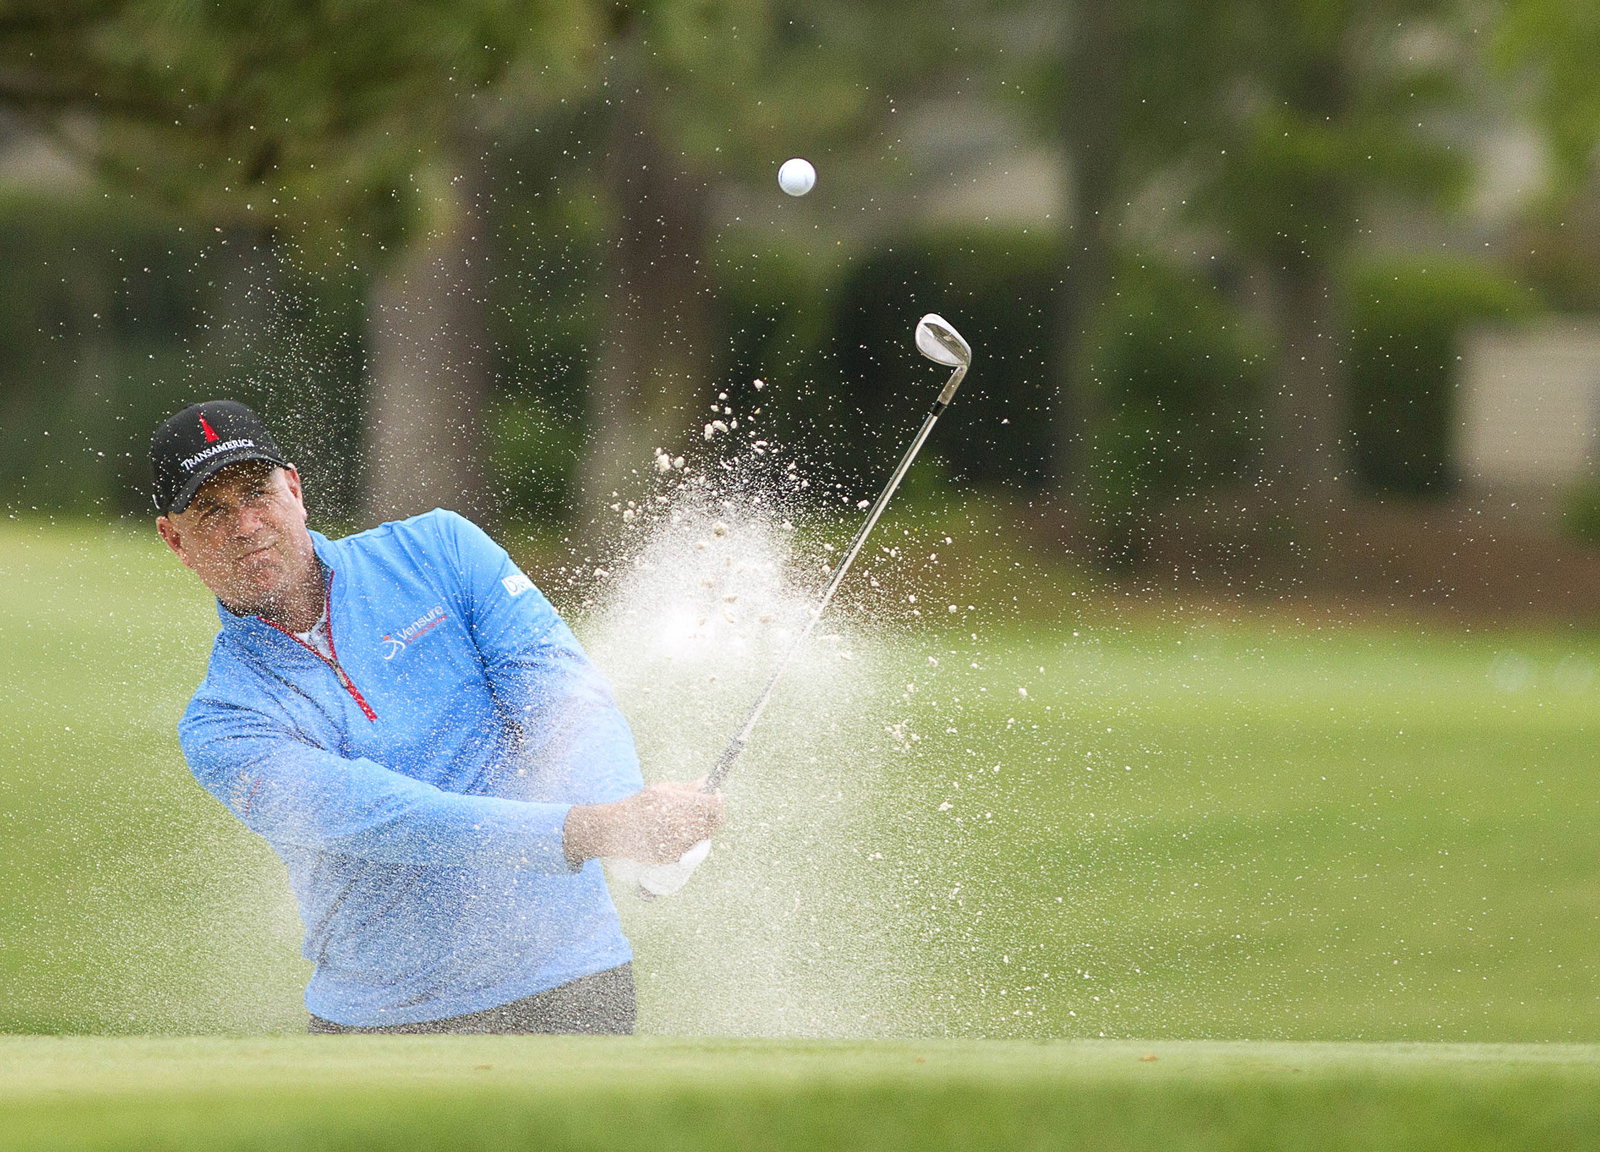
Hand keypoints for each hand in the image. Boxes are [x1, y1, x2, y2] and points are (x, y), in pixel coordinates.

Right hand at [564, 781, 723, 868]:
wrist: (616, 830)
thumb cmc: (639, 805)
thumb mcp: (661, 789)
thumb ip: (687, 787)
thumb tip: (707, 782)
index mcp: (680, 805)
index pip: (714, 805)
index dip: (718, 800)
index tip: (716, 796)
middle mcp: (682, 826)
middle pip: (713, 823)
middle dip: (712, 815)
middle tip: (705, 809)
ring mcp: (678, 844)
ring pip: (703, 836)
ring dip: (700, 828)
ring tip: (683, 819)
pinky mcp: (672, 857)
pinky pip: (689, 848)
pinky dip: (686, 840)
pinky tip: (671, 832)